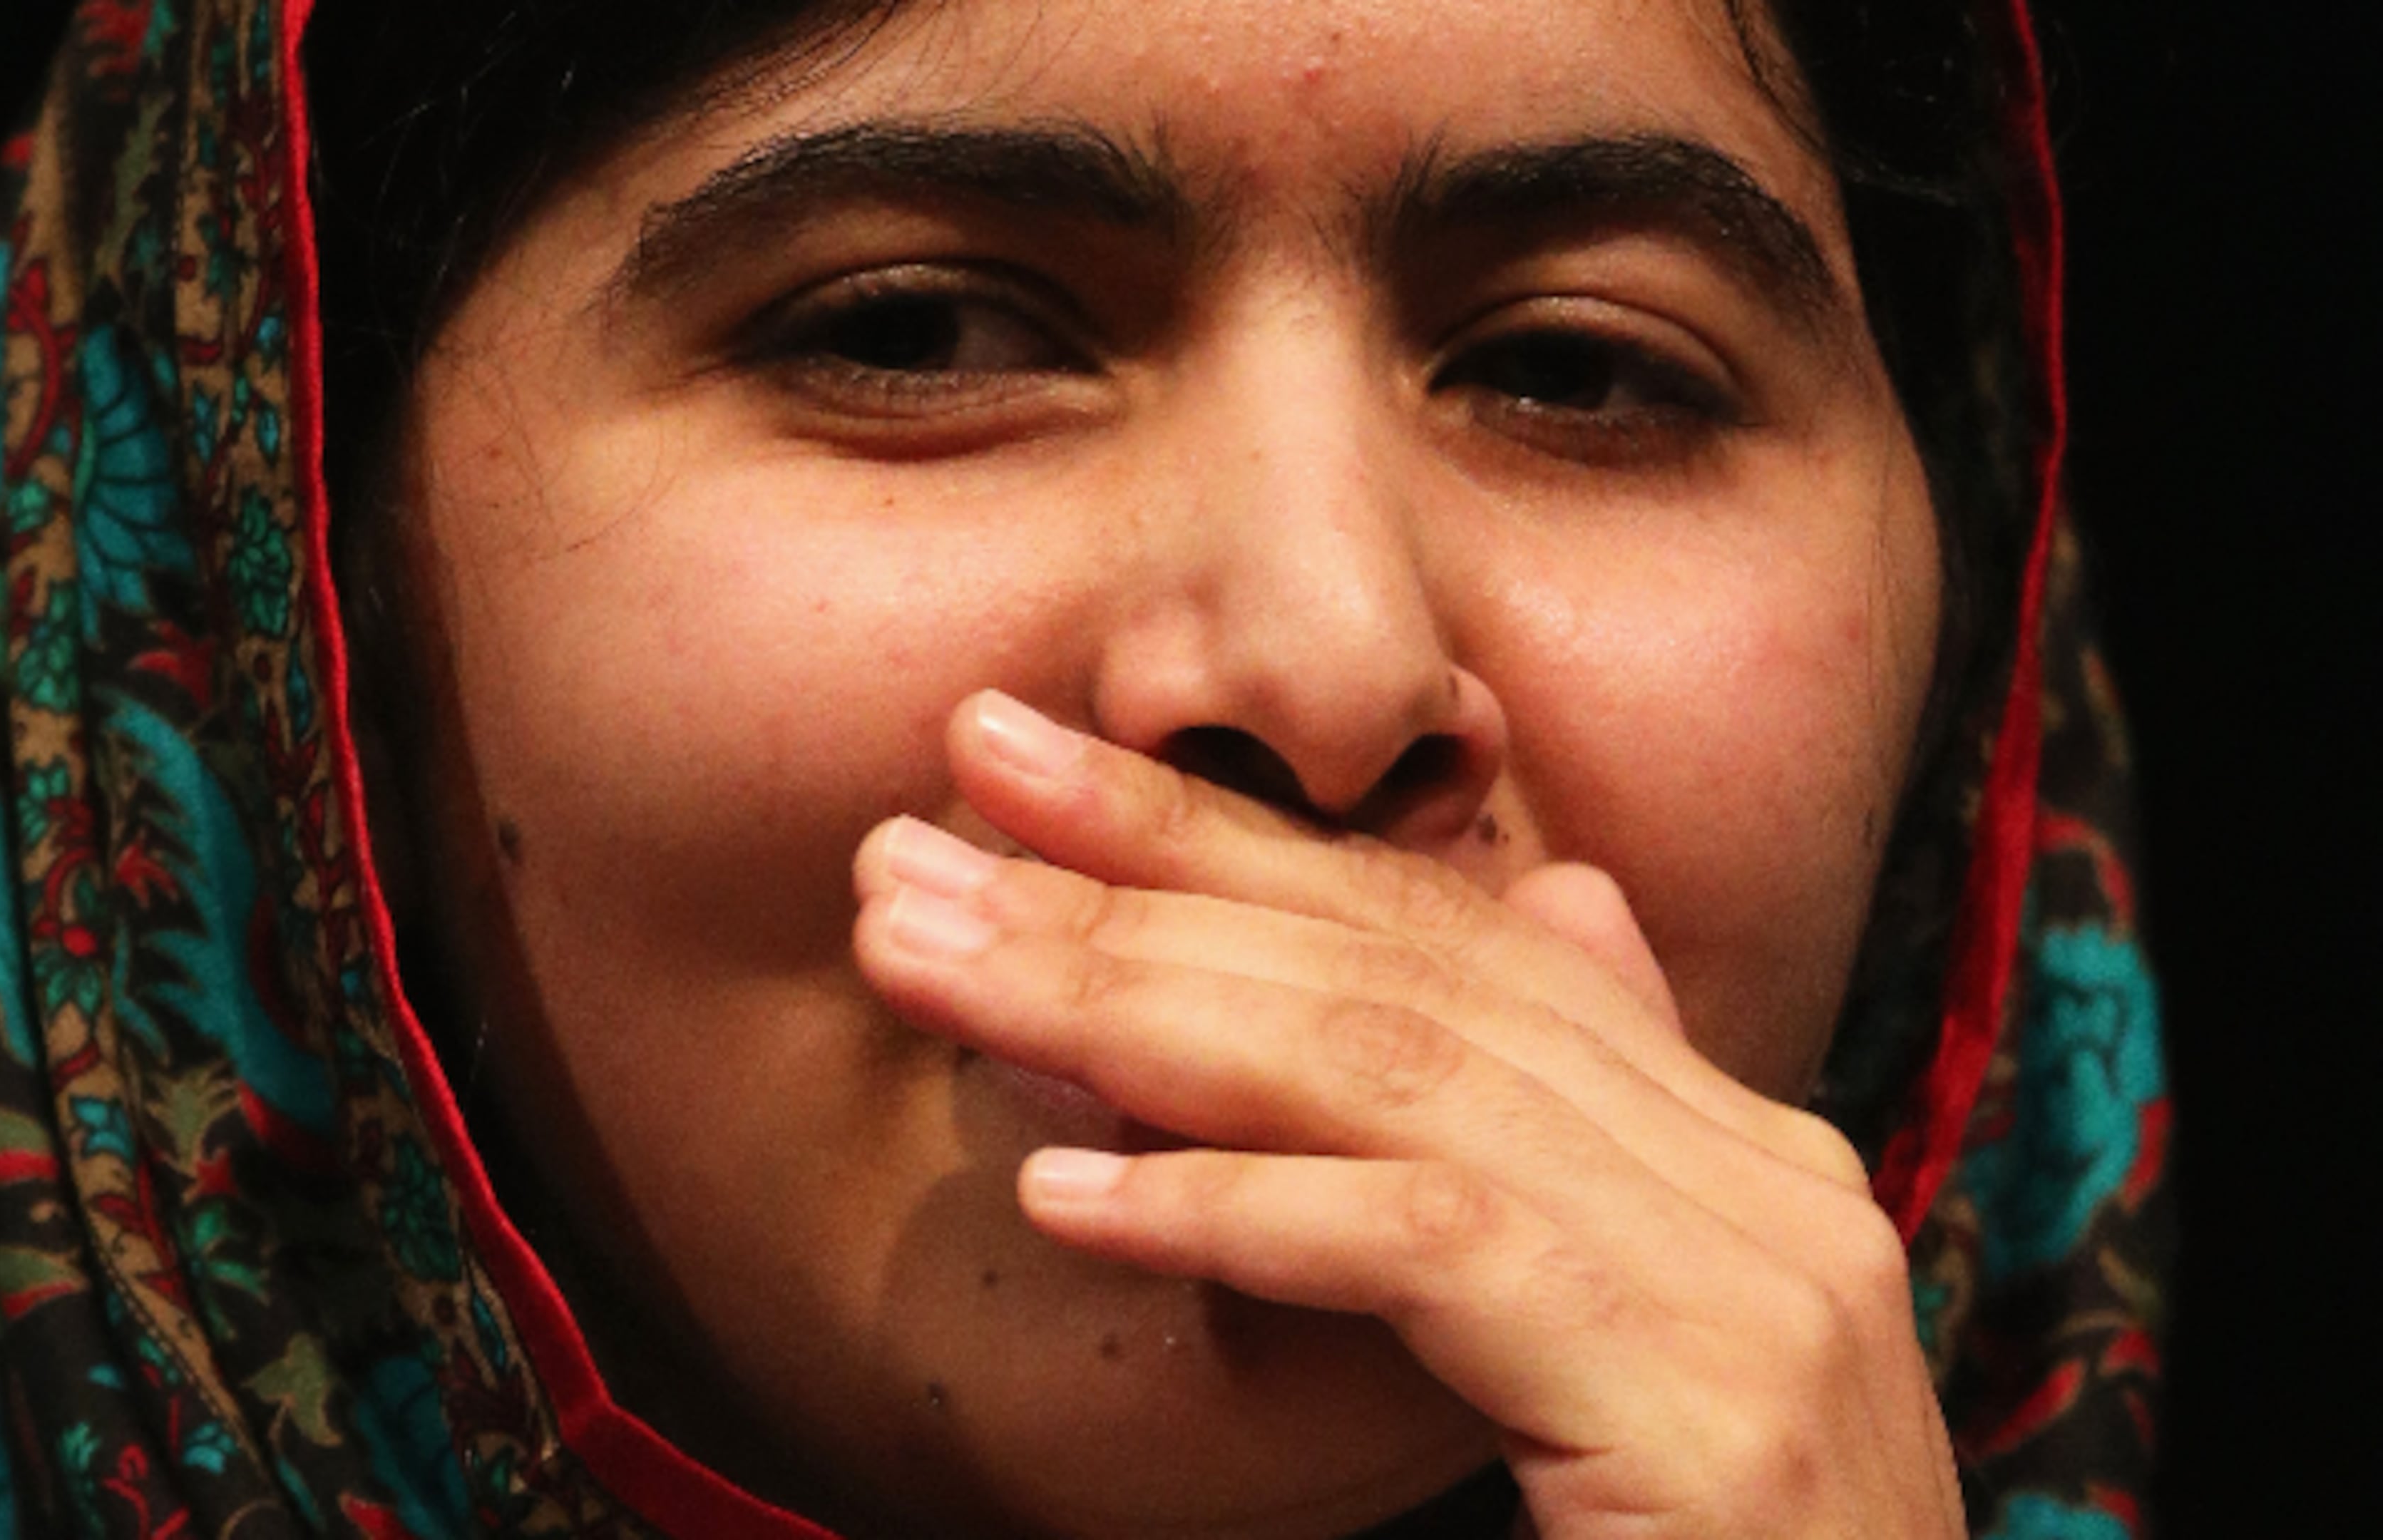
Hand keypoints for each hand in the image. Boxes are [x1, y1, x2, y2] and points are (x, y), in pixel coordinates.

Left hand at [850, 692, 1963, 1538]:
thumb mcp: (1610, 1339)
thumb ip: (1568, 1140)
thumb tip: (1565, 905)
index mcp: (1731, 1146)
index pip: (1438, 935)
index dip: (1214, 838)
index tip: (1010, 772)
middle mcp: (1762, 1180)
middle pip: (1396, 976)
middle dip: (1131, 894)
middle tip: (908, 848)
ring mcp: (1753, 1286)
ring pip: (1391, 1077)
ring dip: (1127, 1014)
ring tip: (928, 970)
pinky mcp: (1703, 1405)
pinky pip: (1428, 1252)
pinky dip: (1234, 1212)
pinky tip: (1065, 1193)